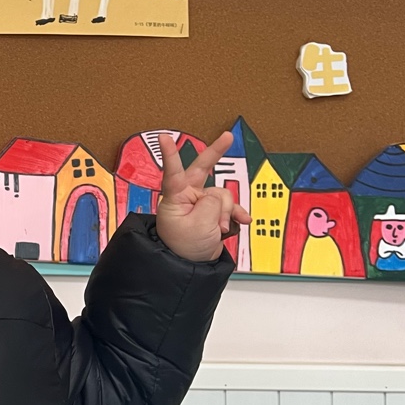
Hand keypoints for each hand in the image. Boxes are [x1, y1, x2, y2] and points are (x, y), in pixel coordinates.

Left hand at [155, 131, 250, 262]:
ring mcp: (201, 204)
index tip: (163, 137)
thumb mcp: (199, 224)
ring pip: (223, 196)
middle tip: (227, 137)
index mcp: (175, 198)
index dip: (170, 154)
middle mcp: (187, 197)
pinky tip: (241, 222)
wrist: (189, 267)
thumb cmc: (183, 248)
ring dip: (226, 212)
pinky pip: (230, 207)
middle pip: (201, 170)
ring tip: (219, 229)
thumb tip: (220, 196)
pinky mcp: (213, 213)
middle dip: (215, 154)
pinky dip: (236, 215)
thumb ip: (213, 204)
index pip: (172, 172)